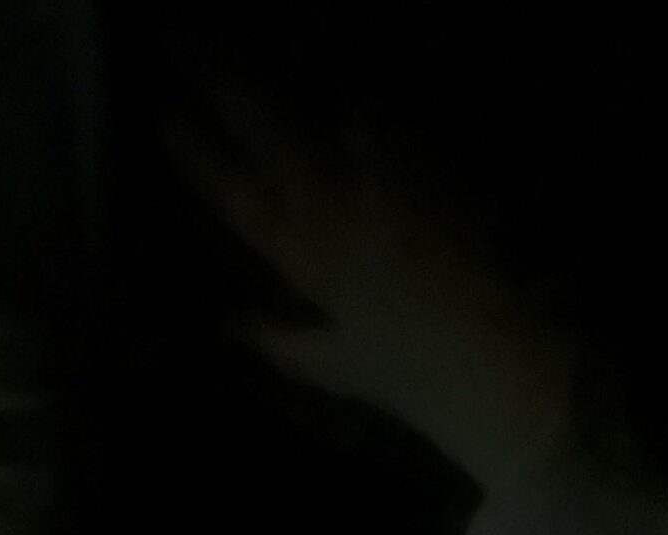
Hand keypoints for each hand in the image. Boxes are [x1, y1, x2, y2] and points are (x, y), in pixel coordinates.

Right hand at [162, 71, 573, 491]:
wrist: (505, 339)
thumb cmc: (417, 367)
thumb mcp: (337, 365)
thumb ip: (275, 339)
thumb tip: (224, 324)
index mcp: (298, 250)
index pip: (230, 189)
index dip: (194, 149)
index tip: (162, 111)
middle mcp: (326, 192)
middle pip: (258, 118)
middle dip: (214, 73)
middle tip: (176, 30)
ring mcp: (376, 158)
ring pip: (313, 97)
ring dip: (277, 67)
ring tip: (236, 37)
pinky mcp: (423, 143)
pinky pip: (376, 104)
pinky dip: (353, 92)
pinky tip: (340, 85)